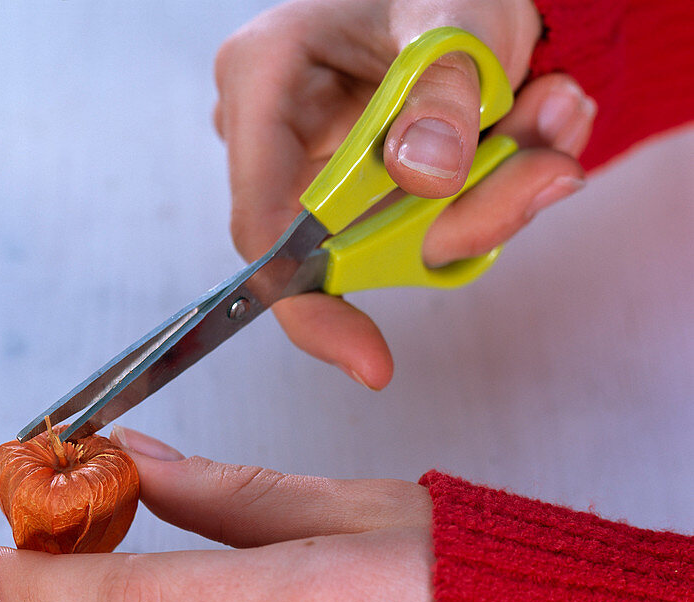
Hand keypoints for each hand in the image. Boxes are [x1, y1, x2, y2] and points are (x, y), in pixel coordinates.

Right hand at [213, 0, 595, 386]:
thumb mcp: (453, 12)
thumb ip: (443, 88)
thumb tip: (425, 175)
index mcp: (262, 82)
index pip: (264, 225)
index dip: (310, 304)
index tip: (368, 358)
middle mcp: (278, 137)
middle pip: (347, 244)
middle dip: (457, 222)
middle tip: (547, 171)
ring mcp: (319, 168)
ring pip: (398, 240)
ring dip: (491, 194)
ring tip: (548, 114)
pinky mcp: (364, 189)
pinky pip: (424, 226)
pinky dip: (490, 188)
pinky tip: (532, 121)